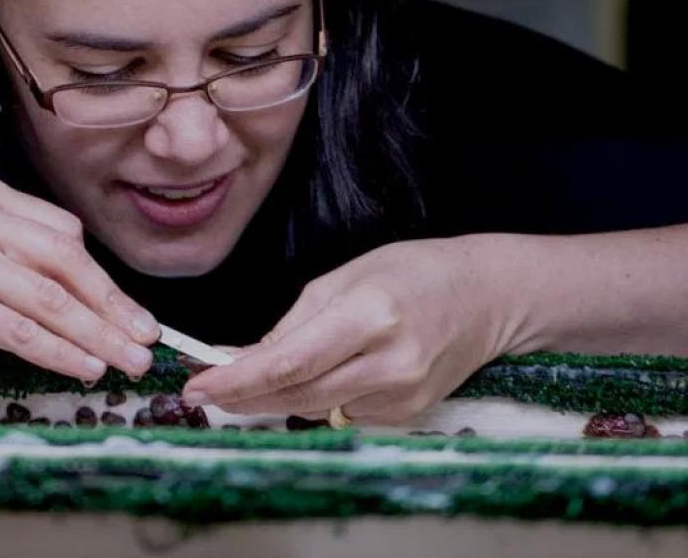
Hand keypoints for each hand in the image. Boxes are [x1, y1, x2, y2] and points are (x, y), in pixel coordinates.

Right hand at [0, 173, 159, 394]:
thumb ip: (36, 275)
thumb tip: (114, 310)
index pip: (65, 237)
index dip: (107, 282)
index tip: (137, 317)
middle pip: (64, 263)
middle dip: (112, 309)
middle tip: (146, 342)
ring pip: (49, 298)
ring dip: (97, 336)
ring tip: (127, 361)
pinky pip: (21, 329)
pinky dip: (60, 352)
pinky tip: (86, 368)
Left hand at [181, 236, 528, 423]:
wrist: (489, 296)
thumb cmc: (415, 272)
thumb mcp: (346, 276)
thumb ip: (295, 322)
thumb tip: (244, 358)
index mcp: (369, 314)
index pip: (289, 361)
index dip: (237, 380)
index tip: (198, 387)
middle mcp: (389, 361)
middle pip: (296, 393)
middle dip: (244, 393)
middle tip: (206, 387)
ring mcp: (403, 394)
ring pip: (314, 409)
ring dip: (275, 398)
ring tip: (251, 379)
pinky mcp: (411, 414)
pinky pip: (343, 412)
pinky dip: (319, 398)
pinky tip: (324, 373)